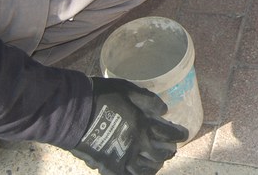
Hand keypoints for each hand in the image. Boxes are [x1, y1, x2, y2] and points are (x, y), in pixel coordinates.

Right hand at [71, 77, 188, 174]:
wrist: (73, 111)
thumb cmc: (102, 96)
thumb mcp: (129, 90)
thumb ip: (149, 101)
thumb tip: (164, 110)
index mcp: (144, 124)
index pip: (170, 134)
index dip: (179, 134)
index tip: (183, 134)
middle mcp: (137, 144)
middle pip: (160, 154)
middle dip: (169, 151)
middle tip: (171, 149)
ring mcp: (123, 157)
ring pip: (147, 169)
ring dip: (155, 165)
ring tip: (157, 162)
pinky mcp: (109, 165)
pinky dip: (137, 174)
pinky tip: (139, 172)